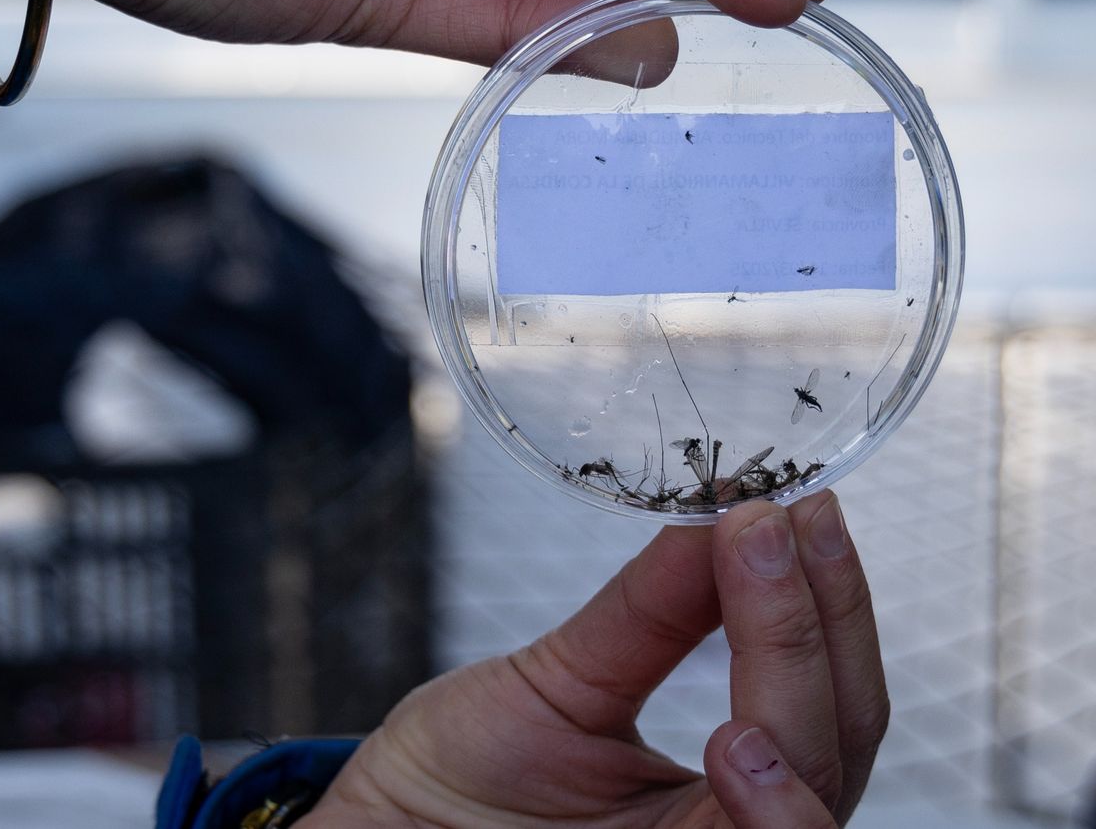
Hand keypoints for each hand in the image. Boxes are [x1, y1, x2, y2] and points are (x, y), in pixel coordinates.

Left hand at [303, 493, 886, 827]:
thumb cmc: (465, 771)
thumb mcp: (563, 676)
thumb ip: (652, 611)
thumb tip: (729, 512)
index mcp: (728, 780)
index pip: (816, 695)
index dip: (824, 603)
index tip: (800, 502)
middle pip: (836, 744)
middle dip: (818, 623)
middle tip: (785, 519)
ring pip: (816, 805)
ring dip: (798, 691)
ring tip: (760, 582)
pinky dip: (772, 813)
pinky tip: (739, 739)